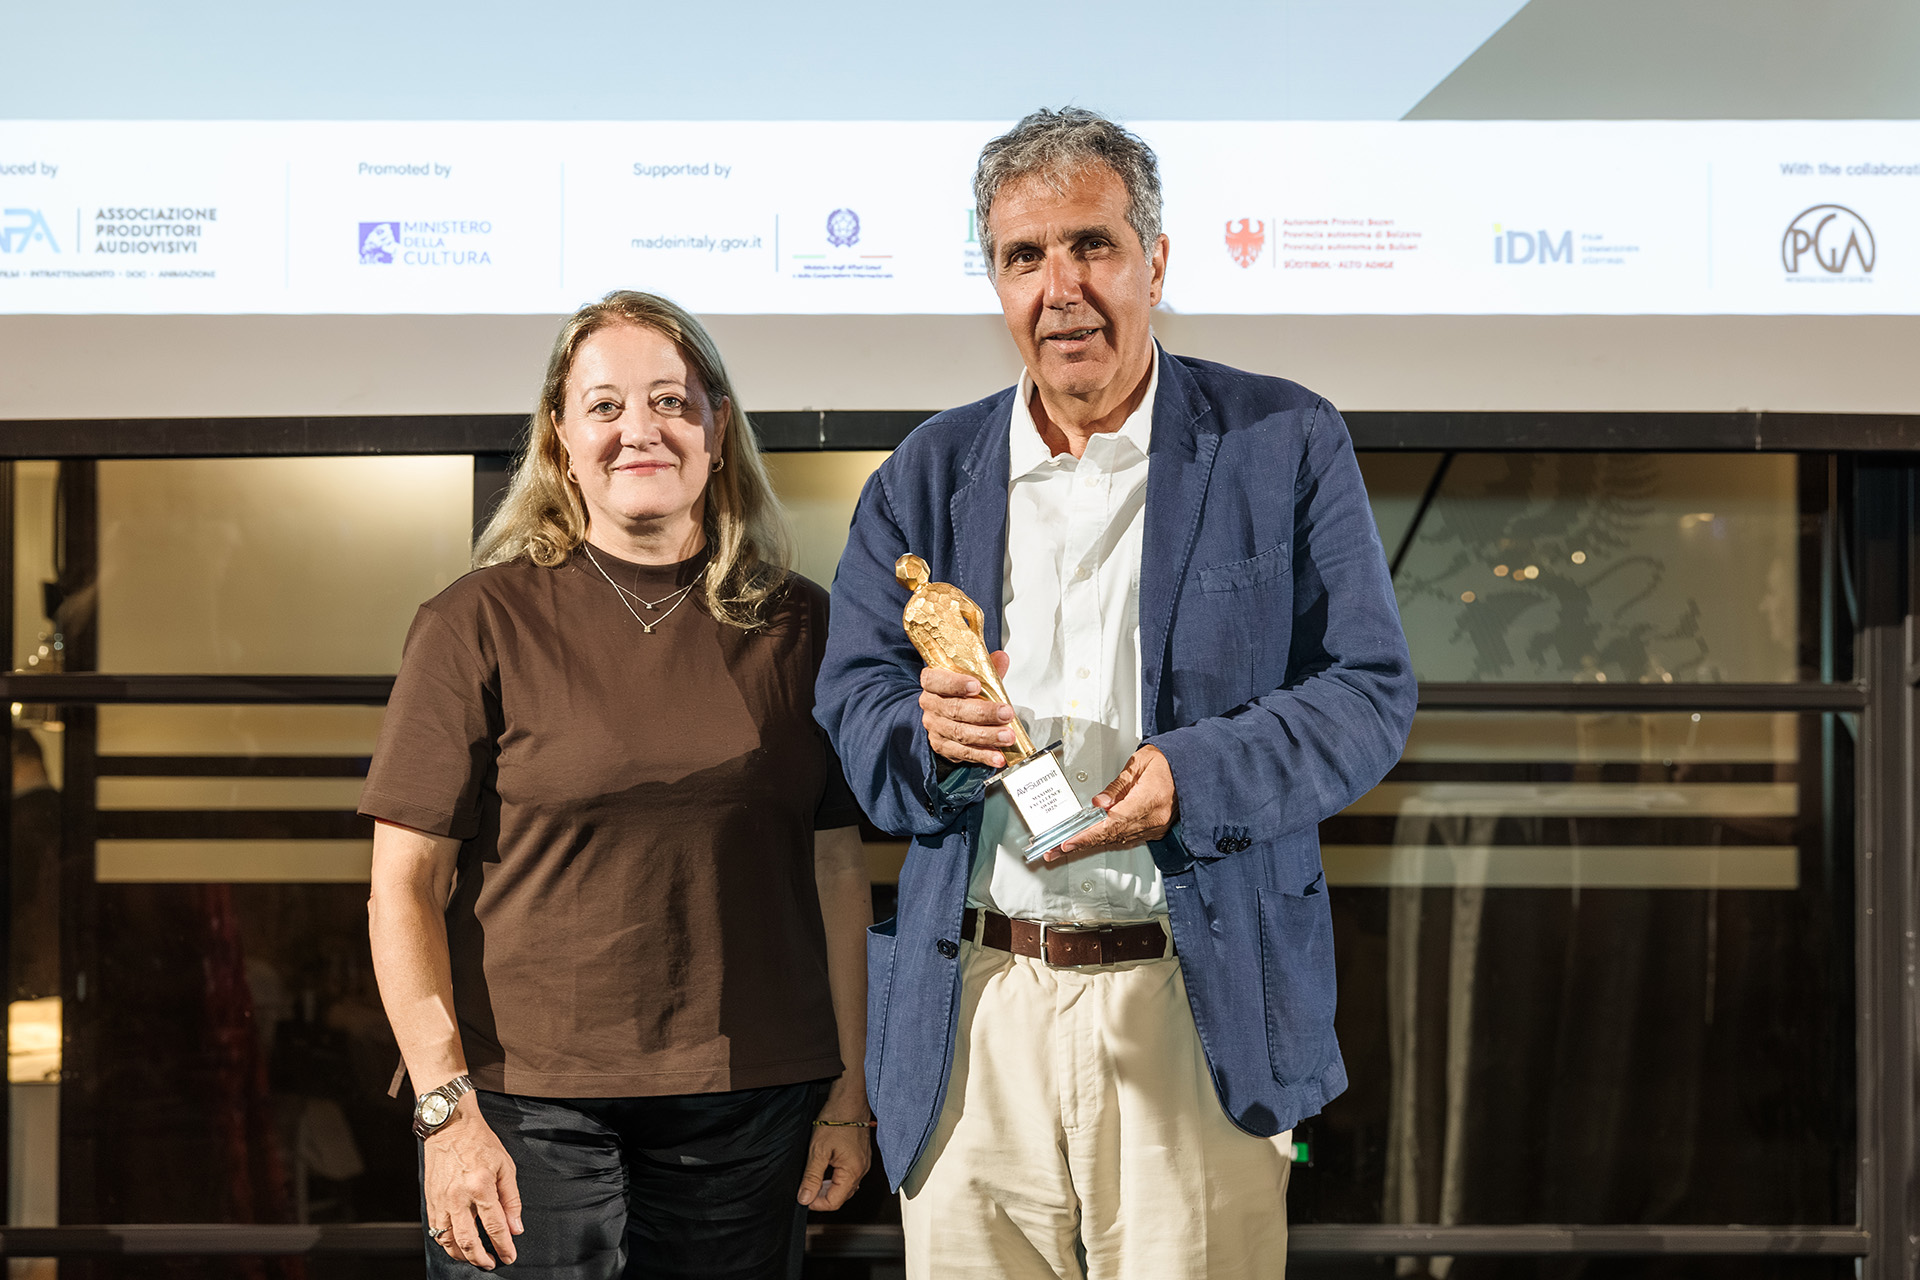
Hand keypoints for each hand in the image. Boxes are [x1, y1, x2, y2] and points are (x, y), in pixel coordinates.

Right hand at [424, 1102, 523, 1269]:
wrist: (450, 1126)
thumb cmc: (479, 1142)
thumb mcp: (505, 1166)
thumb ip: (511, 1199)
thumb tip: (515, 1227)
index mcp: (480, 1185)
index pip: (494, 1226)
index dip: (503, 1246)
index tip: (509, 1256)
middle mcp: (458, 1196)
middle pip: (468, 1240)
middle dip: (481, 1258)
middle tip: (491, 1263)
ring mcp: (441, 1200)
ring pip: (448, 1240)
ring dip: (462, 1255)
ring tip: (475, 1259)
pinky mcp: (430, 1200)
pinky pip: (436, 1230)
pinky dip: (446, 1243)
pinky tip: (457, 1246)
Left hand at [797, 1087, 871, 1211]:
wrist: (849, 1100)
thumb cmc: (836, 1120)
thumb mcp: (818, 1150)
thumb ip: (811, 1177)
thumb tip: (805, 1198)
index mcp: (852, 1172)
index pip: (834, 1202)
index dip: (816, 1203)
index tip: (803, 1197)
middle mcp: (861, 1170)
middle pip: (841, 1196)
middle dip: (822, 1196)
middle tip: (806, 1187)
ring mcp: (863, 1164)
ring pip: (845, 1186)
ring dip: (829, 1187)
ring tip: (814, 1178)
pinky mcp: (861, 1157)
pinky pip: (848, 1175)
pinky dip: (836, 1177)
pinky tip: (825, 1169)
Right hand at [919, 651, 1017, 769]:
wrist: (948, 716)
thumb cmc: (961, 693)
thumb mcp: (972, 676)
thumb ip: (986, 669)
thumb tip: (1001, 658)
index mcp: (932, 682)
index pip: (936, 680)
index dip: (955, 684)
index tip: (975, 685)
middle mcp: (931, 705)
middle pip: (955, 709)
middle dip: (984, 713)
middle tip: (1006, 713)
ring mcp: (936, 728)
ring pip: (960, 733)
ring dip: (987, 736)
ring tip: (1007, 736)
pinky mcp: (943, 747)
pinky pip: (963, 753)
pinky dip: (983, 755)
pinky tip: (998, 756)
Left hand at [1048, 745, 1176, 861]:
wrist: (1194, 766)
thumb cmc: (1169, 760)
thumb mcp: (1140, 763)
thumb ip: (1118, 786)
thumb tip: (1098, 804)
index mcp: (1150, 799)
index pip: (1113, 823)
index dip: (1088, 835)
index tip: (1069, 842)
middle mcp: (1154, 818)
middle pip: (1112, 836)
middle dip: (1082, 843)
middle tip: (1056, 850)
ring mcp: (1156, 826)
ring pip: (1118, 840)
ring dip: (1092, 843)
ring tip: (1067, 847)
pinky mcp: (1156, 829)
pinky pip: (1128, 837)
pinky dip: (1108, 839)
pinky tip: (1092, 840)